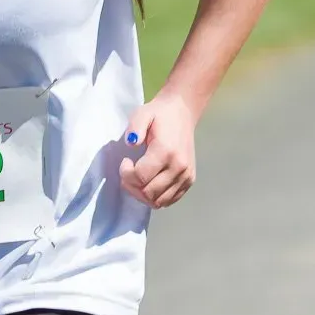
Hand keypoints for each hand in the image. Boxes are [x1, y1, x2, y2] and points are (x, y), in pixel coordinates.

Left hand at [118, 91, 197, 208]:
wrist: (183, 113)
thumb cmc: (160, 114)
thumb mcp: (143, 113)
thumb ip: (135, 127)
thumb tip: (131, 143)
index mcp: (166, 151)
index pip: (141, 177)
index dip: (126, 174)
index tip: (125, 161)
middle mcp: (179, 167)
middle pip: (149, 193)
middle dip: (132, 186)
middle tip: (128, 172)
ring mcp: (186, 176)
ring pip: (159, 201)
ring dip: (142, 195)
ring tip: (137, 179)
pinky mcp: (189, 181)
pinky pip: (170, 200)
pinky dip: (156, 197)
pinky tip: (149, 183)